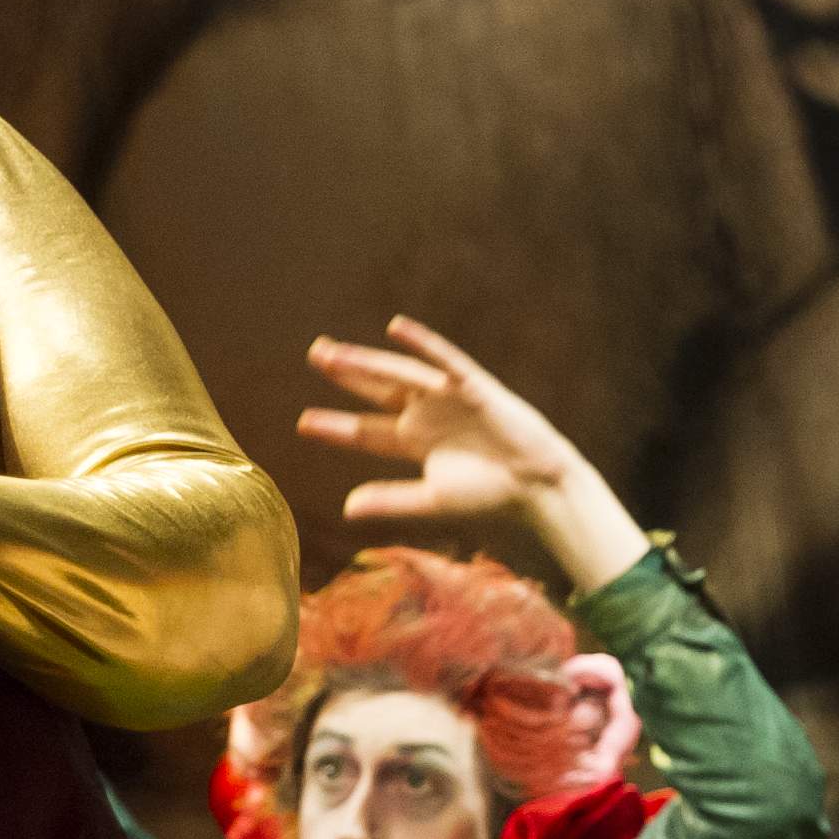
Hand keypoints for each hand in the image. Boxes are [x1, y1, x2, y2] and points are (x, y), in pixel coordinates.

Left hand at [299, 317, 648, 590]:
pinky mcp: (473, 387)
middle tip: (316, 354)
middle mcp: (427, 415)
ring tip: (336, 351)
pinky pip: (444, 360)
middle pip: (378, 389)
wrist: (536, 486)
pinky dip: (423, 344)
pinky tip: (397, 329)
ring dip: (369, 361)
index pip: (366, 431)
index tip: (302, 422)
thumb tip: (346, 509)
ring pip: (400, 373)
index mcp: (415, 442)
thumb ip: (391, 500)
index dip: (335, 426)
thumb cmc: (488, 496)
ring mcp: (448, 398)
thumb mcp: (432, 498)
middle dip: (347, 373)